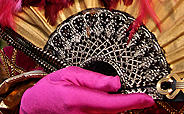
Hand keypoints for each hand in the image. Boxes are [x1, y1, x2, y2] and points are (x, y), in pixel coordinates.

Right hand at [20, 66, 154, 113]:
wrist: (36, 106)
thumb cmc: (51, 87)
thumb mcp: (70, 73)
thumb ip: (94, 79)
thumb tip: (116, 82)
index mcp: (79, 100)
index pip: (112, 103)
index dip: (132, 101)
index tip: (147, 99)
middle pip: (114, 112)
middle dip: (127, 103)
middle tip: (138, 95)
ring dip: (116, 107)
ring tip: (117, 96)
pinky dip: (108, 111)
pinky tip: (105, 103)